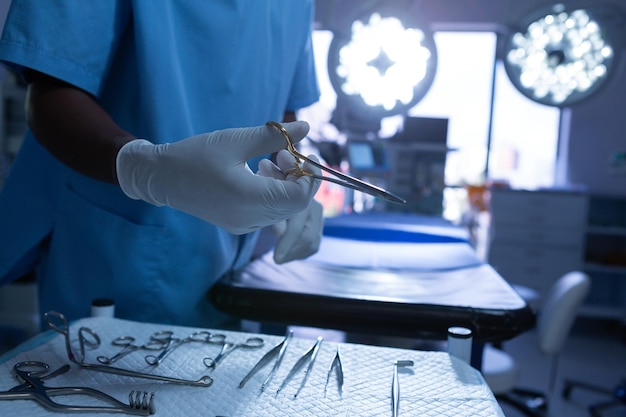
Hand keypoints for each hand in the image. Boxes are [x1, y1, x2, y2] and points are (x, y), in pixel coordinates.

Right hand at [115, 122, 320, 234]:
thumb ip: (273, 136)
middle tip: (283, 152)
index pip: (299, 198)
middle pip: (294, 205)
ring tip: (268, 160)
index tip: (303, 152)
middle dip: (297, 178)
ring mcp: (244, 225)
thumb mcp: (236, 140)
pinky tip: (257, 172)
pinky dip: (272, 192)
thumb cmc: (195, 155)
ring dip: (284, 184)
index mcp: (250, 199)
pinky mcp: (238, 223)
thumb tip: (305, 126)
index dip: (309, 176)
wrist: (162, 177)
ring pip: (282, 209)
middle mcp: (250, 218)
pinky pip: (268, 212)